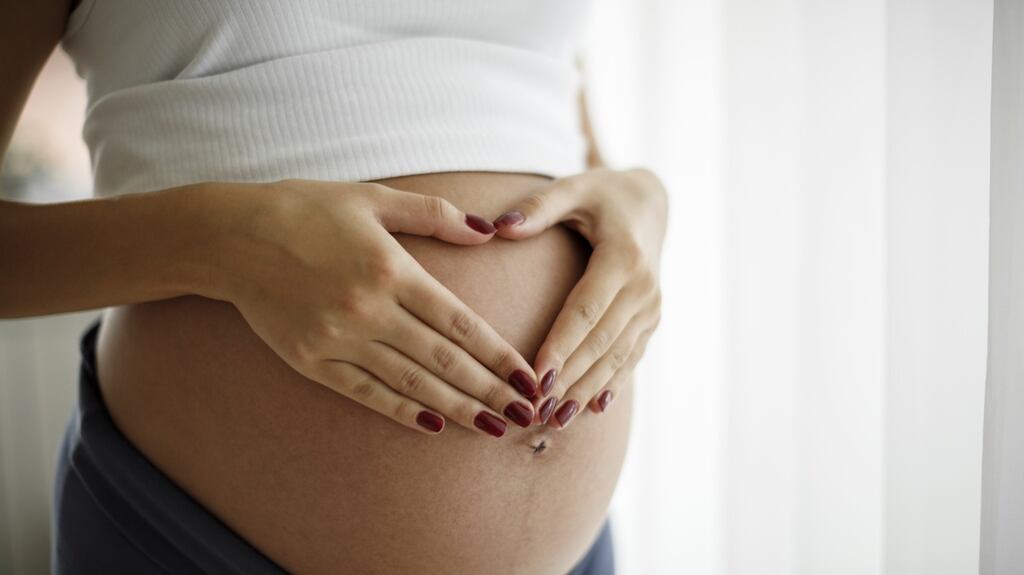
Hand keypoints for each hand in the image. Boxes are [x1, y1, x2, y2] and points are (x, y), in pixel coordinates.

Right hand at [212, 179, 539, 436]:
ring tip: (492, 428)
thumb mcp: (372, 199)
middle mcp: (369, 310)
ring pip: (410, 383)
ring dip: (456, 408)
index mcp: (391, 269)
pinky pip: (365, 393)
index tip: (529, 378)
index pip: (460, 324)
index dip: (499, 356)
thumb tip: (486, 232)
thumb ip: (434, 215)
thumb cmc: (305, 209)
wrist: (229, 237)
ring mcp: (338, 339)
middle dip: (490, 391)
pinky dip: (401, 411)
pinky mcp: (311, 360)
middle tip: (526, 416)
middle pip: (443, 360)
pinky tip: (433, 425)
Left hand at [492, 167, 665, 428]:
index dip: (561, 346)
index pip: (586, 310)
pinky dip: (609, 386)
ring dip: (586, 391)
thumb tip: (498, 226)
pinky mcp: (650, 322)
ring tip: (555, 420)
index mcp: (623, 258)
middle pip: (601, 343)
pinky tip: (590, 411)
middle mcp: (644, 289)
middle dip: (569, 379)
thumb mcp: (573, 189)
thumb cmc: (602, 195)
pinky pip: (630, 359)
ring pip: (616, 358)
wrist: (651, 204)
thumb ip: (537, 207)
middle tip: (535, 409)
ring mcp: (651, 309)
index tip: (535, 376)